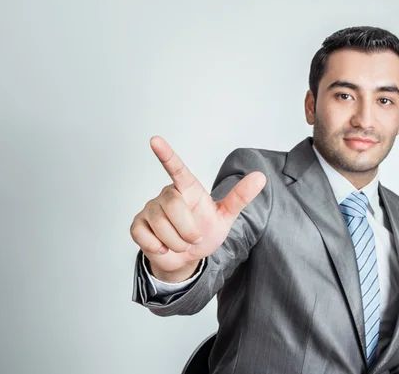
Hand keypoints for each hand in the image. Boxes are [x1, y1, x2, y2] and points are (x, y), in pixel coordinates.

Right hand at [130, 136, 265, 281]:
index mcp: (187, 188)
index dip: (166, 154)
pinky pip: (144, 236)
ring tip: (180, 244)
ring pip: (160, 225)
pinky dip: (158, 247)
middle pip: (173, 206)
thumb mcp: (225, 217)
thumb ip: (240, 197)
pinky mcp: (137, 225)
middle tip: (194, 239)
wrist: (187, 258)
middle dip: (188, 230)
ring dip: (176, 243)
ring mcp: (149, 209)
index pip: (176, 168)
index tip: (155, 140)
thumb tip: (261, 177)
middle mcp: (166, 194)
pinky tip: (163, 247)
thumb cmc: (205, 231)